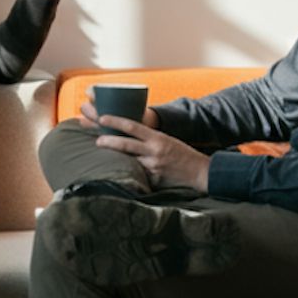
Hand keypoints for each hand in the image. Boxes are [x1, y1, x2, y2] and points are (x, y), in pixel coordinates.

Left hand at [78, 101, 208, 193]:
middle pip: (126, 144)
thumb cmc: (180, 153)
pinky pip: (138, 176)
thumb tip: (125, 135)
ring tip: (103, 157)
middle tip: (97, 140)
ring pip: (129, 161)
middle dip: (108, 142)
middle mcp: (154, 151)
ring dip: (115, 159)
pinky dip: (130, 174)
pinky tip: (120, 176)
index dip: (115, 121)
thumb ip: (147, 139)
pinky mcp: (154, 180)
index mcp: (157, 138)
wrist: (199, 171)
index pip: (132, 126)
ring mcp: (153, 166)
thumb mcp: (165, 140)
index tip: (102, 118)